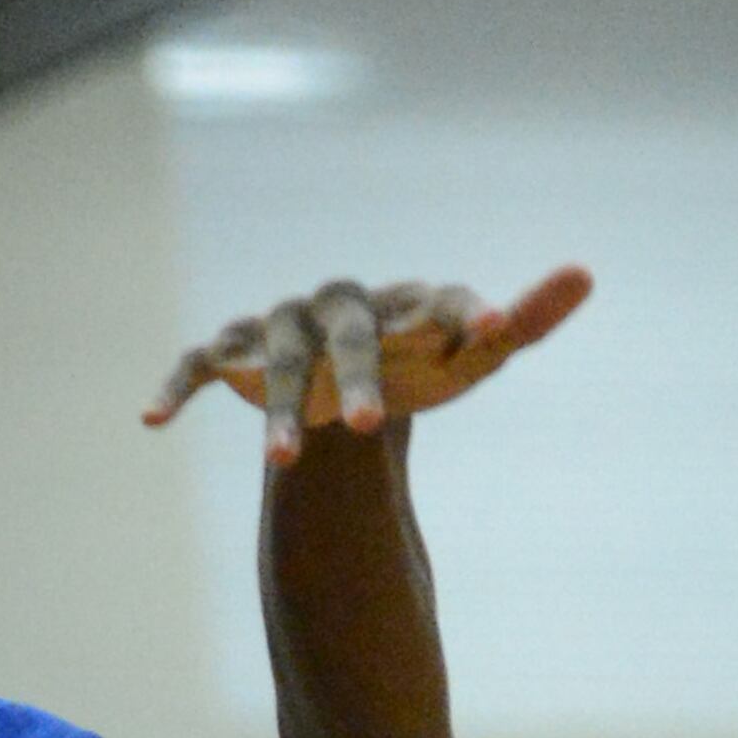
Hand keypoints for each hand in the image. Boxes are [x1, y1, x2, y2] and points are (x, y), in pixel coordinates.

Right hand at [144, 267, 591, 461]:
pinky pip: (197, 363)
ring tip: (282, 465)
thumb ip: (524, 322)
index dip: (462, 312)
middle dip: (357, 379)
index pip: (438, 299)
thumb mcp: (470, 355)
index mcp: (402, 302)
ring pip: (276, 360)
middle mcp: (339, 306)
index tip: (494, 330)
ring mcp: (281, 328)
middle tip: (368, 428)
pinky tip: (153, 421)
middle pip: (350, 337)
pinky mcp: (229, 354)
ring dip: (274, 409)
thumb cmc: (417, 364)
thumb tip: (585, 272)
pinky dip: (177, 386)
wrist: (343, 376)